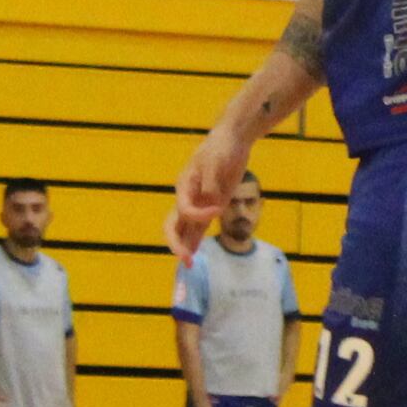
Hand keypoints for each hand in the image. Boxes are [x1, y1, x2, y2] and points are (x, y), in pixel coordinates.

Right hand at [170, 122, 250, 256]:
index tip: (218, 207)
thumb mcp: (216, 160)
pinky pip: (198, 227)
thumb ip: (211, 179)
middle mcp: (188, 197)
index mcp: (185, 185)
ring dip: (184, 247)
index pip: (185, 208)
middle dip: (177, 243)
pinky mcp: (211, 206)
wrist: (232, 141)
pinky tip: (193, 254)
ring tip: (188, 266)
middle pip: (173, 224)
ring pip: (184, 229)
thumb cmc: (222, 147)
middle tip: (187, 260)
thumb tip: (209, 196)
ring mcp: (199, 203)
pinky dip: (194, 240)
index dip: (199, 213)